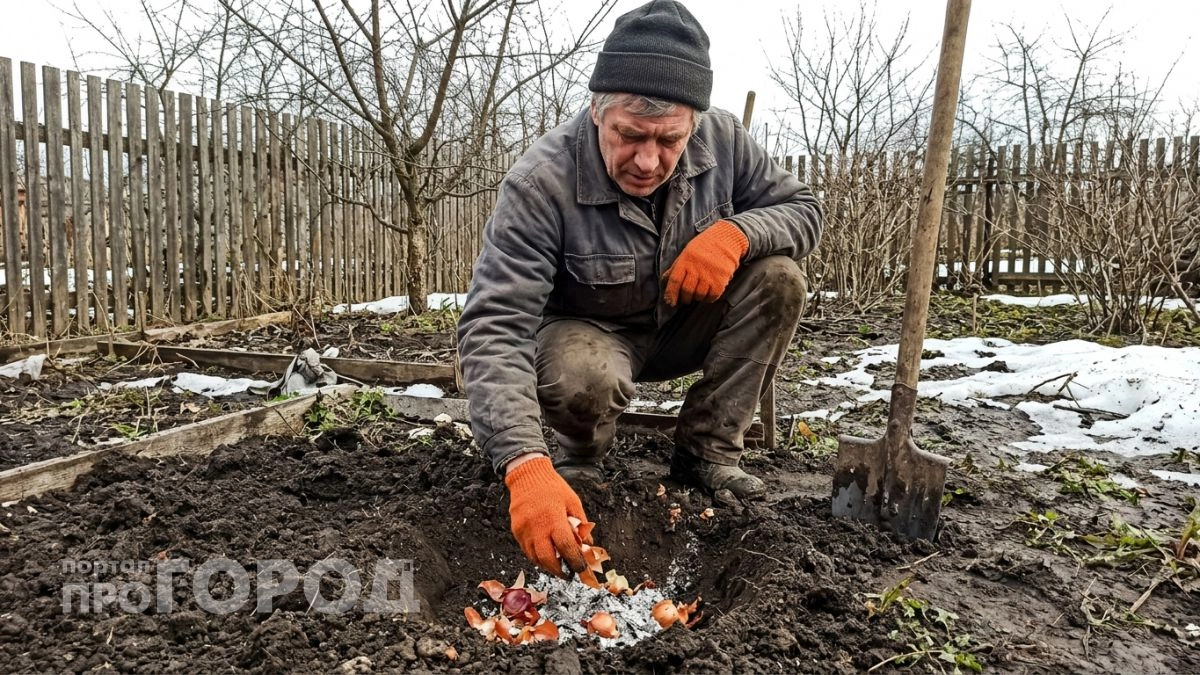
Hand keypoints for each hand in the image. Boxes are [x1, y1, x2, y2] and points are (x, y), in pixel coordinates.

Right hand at [505, 455, 591, 575]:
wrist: (528, 475)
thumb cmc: (553, 488)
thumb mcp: (573, 502)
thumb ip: (580, 524)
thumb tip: (587, 545)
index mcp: (554, 518)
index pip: (566, 547)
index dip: (575, 561)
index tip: (581, 568)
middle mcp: (537, 527)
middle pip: (548, 559)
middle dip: (559, 570)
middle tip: (568, 573)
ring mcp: (524, 530)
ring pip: (535, 558)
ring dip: (548, 566)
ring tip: (559, 566)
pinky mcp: (516, 531)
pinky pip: (527, 550)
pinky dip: (537, 556)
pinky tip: (546, 555)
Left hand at [663, 220, 748, 305]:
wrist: (726, 239)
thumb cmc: (704, 246)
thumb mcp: (687, 253)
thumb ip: (676, 267)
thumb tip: (664, 280)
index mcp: (686, 261)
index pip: (674, 281)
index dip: (671, 294)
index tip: (670, 302)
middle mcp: (696, 268)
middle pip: (687, 291)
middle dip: (685, 298)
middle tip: (686, 298)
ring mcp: (709, 275)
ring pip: (699, 295)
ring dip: (697, 298)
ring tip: (698, 294)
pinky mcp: (720, 280)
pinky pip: (712, 296)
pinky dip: (708, 298)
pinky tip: (708, 293)